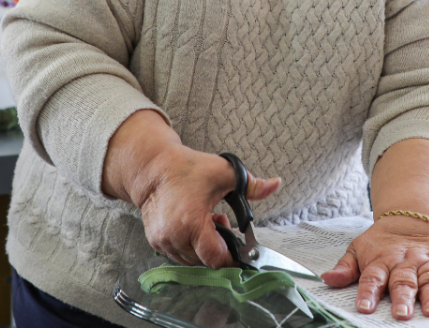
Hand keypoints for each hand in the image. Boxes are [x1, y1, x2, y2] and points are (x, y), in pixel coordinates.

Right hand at [133, 145, 281, 268]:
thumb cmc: (187, 168)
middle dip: (219, 247)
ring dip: (204, 248)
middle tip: (222, 223)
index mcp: (192, 222)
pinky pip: (178, 255)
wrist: (153, 167)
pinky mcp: (156, 241)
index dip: (231, 257)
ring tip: (208, 223)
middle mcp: (175, 236)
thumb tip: (276, 184)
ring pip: (191, 260)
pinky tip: (194, 226)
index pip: (216, 257)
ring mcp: (162, 241)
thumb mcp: (224, 173)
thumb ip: (253, 185)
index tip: (240, 250)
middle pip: (205, 260)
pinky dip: (190, 246)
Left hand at [321, 215, 428, 320]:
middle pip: (403, 282)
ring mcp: (427, 263)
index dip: (367, 292)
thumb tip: (327, 279)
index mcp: (381, 260)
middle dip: (402, 298)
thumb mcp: (359, 249)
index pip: (372, 278)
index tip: (363, 307)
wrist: (412, 218)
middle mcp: (405, 262)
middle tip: (400, 314)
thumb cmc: (383, 242)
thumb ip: (346, 267)